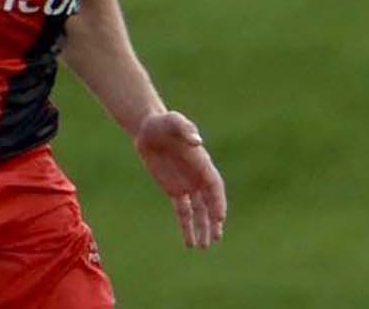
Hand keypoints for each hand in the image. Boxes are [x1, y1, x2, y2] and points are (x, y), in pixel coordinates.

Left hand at [134, 111, 226, 248]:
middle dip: (213, 221)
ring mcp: (187, 185)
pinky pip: (183, 211)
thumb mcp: (174, 122)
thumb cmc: (164, 122)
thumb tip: (197, 141)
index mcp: (202, 163)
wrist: (149, 129)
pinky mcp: (174, 190)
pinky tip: (189, 242)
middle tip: (215, 238)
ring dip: (202, 228)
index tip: (219, 218)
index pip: (214, 187)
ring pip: (198, 211)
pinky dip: (186, 226)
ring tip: (204, 246)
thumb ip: (185, 129)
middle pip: (209, 203)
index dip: (218, 202)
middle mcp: (198, 177)